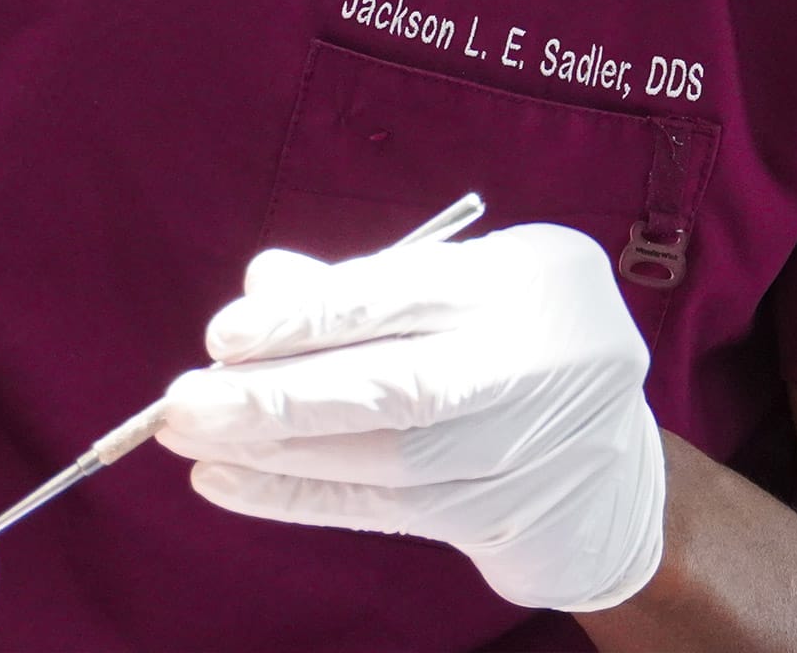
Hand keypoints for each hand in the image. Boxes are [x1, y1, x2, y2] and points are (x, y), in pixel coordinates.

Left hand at [156, 223, 664, 614]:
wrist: (614, 467)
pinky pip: (379, 510)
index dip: (310, 316)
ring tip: (189, 435)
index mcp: (521, 281)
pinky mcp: (489, 519)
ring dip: (272, 451)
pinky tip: (227, 481)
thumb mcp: (469, 276)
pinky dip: (296, 497)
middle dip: (279, 397)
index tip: (227, 333)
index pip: (401, 295)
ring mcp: (515, 454)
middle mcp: (527, 368)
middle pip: (392, 388)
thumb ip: (371, 279)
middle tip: (182, 401)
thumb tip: (262, 284)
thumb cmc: (518, 338)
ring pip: (380, 458)